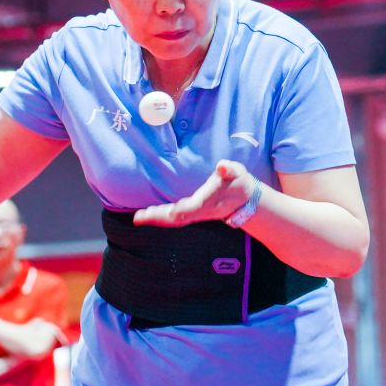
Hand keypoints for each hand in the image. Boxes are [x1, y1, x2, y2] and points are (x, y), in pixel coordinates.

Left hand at [133, 160, 259, 226]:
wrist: (247, 200)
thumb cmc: (240, 183)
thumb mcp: (238, 173)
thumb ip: (230, 169)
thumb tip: (222, 165)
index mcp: (207, 202)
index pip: (187, 209)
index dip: (171, 211)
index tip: (156, 211)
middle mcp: (200, 211)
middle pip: (176, 218)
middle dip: (157, 218)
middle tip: (138, 218)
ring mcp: (197, 213)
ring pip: (175, 219)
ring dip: (157, 218)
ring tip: (140, 216)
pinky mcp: (194, 211)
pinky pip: (176, 216)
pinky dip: (162, 216)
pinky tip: (151, 213)